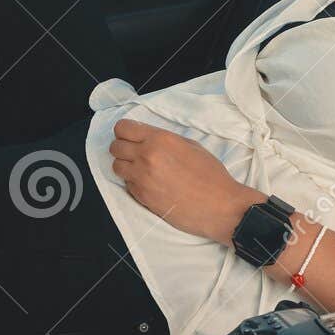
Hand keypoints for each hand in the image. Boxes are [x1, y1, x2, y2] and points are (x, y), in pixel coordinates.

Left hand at [109, 117, 262, 244]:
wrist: (219, 206)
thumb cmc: (211, 176)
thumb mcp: (191, 146)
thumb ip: (164, 140)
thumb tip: (147, 139)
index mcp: (160, 140)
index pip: (123, 128)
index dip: (124, 132)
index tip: (129, 136)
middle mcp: (147, 156)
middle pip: (115, 146)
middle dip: (123, 148)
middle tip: (135, 153)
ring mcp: (142, 178)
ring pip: (116, 166)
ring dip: (126, 166)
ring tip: (141, 169)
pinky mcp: (142, 197)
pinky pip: (127, 184)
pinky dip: (134, 183)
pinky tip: (150, 184)